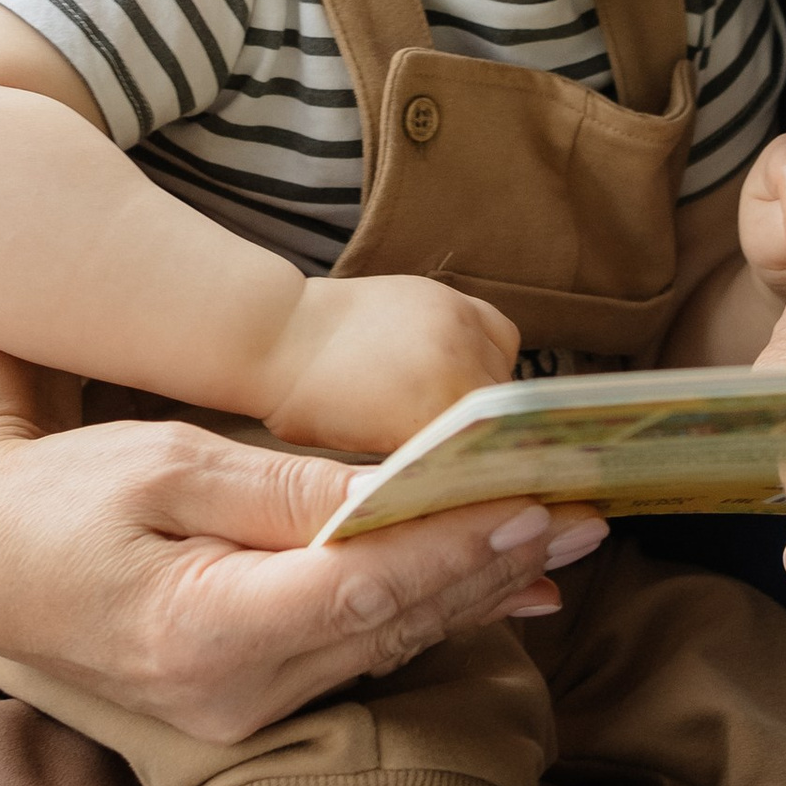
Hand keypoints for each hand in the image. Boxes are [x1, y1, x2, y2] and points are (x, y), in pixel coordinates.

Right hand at [0, 409, 603, 742]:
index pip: (364, 587)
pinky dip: (424, 613)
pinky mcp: (247, 708)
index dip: (458, 549)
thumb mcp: (167, 466)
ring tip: (557, 546)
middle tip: (584, 519)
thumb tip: (396, 485)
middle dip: (494, 570)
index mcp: (206, 629)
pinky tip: (487, 585)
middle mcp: (233, 694)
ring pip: (386, 648)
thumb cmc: (62, 498)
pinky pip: (357, 657)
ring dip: (474, 595)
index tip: (535, 509)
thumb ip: (285, 490)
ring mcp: (241, 713)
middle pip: (393, 627)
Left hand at [257, 272, 521, 458]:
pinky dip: (489, 356)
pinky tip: (459, 369)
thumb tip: (468, 483)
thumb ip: (424, 464)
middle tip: (470, 455)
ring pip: (505, 375)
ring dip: (490, 397)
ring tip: (455, 411)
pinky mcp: (452, 298)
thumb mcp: (366, 454)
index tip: (489, 487)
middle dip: (489, 437)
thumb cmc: (310, 407)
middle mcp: (456, 360)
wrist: (281, 334)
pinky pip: (498, 335)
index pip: (490, 451)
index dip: (491, 473)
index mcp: (432, 409)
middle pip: (503, 415)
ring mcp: (457, 321)